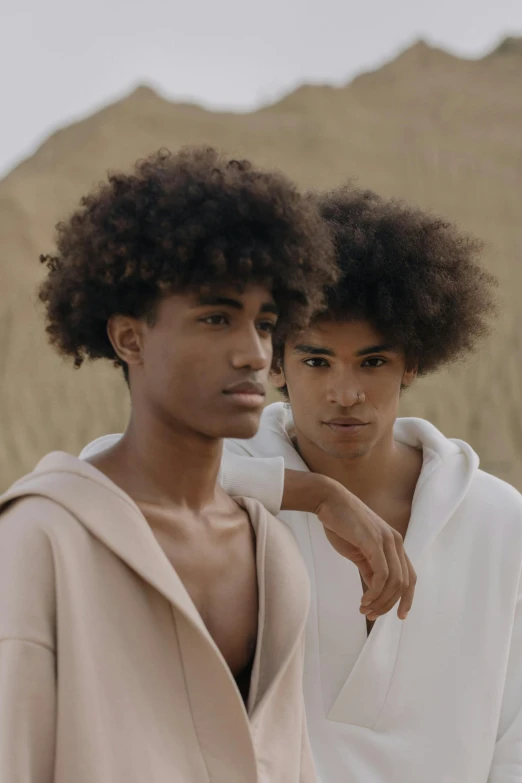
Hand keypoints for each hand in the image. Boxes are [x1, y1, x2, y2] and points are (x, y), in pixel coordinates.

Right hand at [315, 482, 415, 620]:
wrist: (329, 501)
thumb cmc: (341, 524)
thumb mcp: (358, 551)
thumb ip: (369, 568)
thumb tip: (374, 590)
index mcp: (394, 543)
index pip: (410, 577)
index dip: (407, 599)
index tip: (399, 615)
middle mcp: (396, 542)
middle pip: (404, 584)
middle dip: (389, 605)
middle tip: (371, 615)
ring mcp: (387, 541)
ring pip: (394, 582)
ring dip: (380, 602)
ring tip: (365, 610)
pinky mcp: (374, 542)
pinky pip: (382, 576)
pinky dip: (375, 593)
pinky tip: (364, 600)